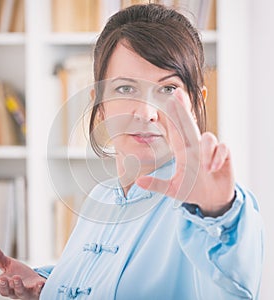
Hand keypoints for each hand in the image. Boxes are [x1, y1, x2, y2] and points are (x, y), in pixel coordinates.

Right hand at [0, 244, 45, 298]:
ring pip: (20, 291)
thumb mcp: (8, 263)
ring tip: (17, 277)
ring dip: (18, 285)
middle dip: (4, 285)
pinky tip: (40, 283)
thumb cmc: (18, 273)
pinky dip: (38, 288)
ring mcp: (24, 292)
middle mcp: (12, 290)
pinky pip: (37, 291)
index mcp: (4, 284)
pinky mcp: (36, 291)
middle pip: (5, 291)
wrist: (33, 281)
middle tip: (3, 278)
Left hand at [137, 88, 234, 216]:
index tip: (168, 99)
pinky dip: (218, 158)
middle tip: (177, 92)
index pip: (176, 130)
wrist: (212, 199)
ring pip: (208, 137)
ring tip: (205, 168)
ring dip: (206, 151)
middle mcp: (195, 147)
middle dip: (183, 109)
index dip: (172, 116)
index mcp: (183, 152)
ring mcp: (210, 150)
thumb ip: (157, 184)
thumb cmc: (193, 190)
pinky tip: (213, 168)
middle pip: (189, 124)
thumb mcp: (173, 189)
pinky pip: (222, 148)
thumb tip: (138, 181)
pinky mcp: (224, 155)